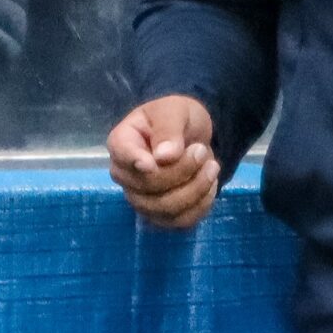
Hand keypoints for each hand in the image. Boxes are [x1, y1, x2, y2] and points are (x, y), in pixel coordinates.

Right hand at [106, 95, 221, 229]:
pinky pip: (180, 221)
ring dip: (196, 188)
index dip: (136, 161)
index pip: (122, 156)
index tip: (156, 159)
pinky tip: (210, 185)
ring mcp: (140, 199)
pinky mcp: (160, 216)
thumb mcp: (176, 111)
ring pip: (166, 208)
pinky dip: (201, 205)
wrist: (193, 137)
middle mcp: (124, 175)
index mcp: (121, 142)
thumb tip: (163, 157)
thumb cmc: (178, 118)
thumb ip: (168, 129)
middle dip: (183, 169)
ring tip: (212, 165)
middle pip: (148, 185)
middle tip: (202, 150)